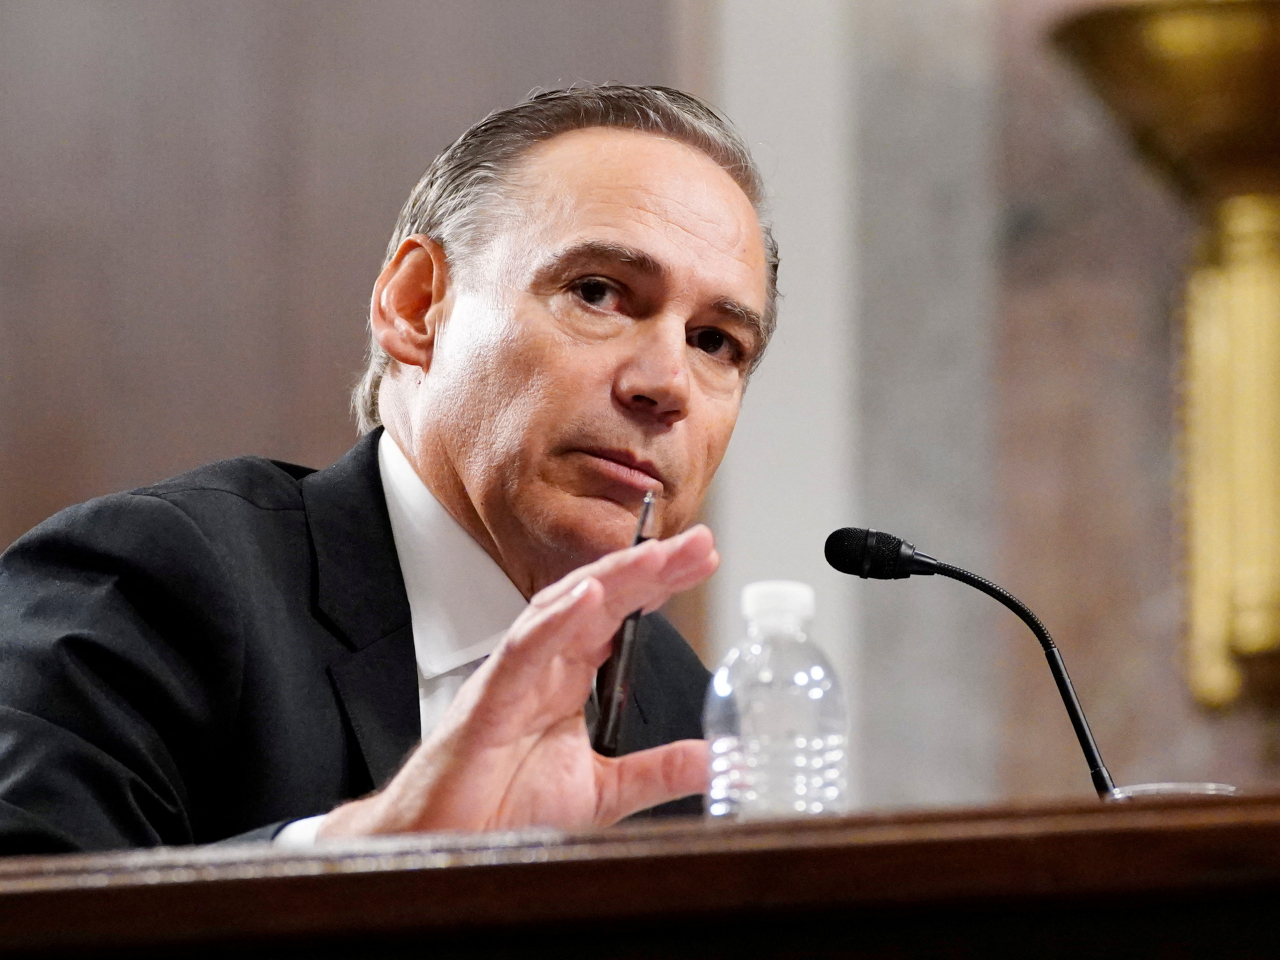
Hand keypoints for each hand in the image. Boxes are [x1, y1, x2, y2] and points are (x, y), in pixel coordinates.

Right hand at [316, 524, 717, 837]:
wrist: (442, 845)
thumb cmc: (502, 809)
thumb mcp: (602, 791)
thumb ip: (656, 771)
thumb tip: (714, 760)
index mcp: (568, 680)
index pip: (620, 617)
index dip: (659, 587)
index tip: (702, 562)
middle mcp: (544, 667)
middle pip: (601, 600)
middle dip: (649, 568)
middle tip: (698, 543)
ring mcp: (515, 678)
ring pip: (564, 610)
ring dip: (612, 578)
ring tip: (657, 555)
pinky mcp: (488, 701)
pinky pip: (523, 650)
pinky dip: (555, 621)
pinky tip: (588, 594)